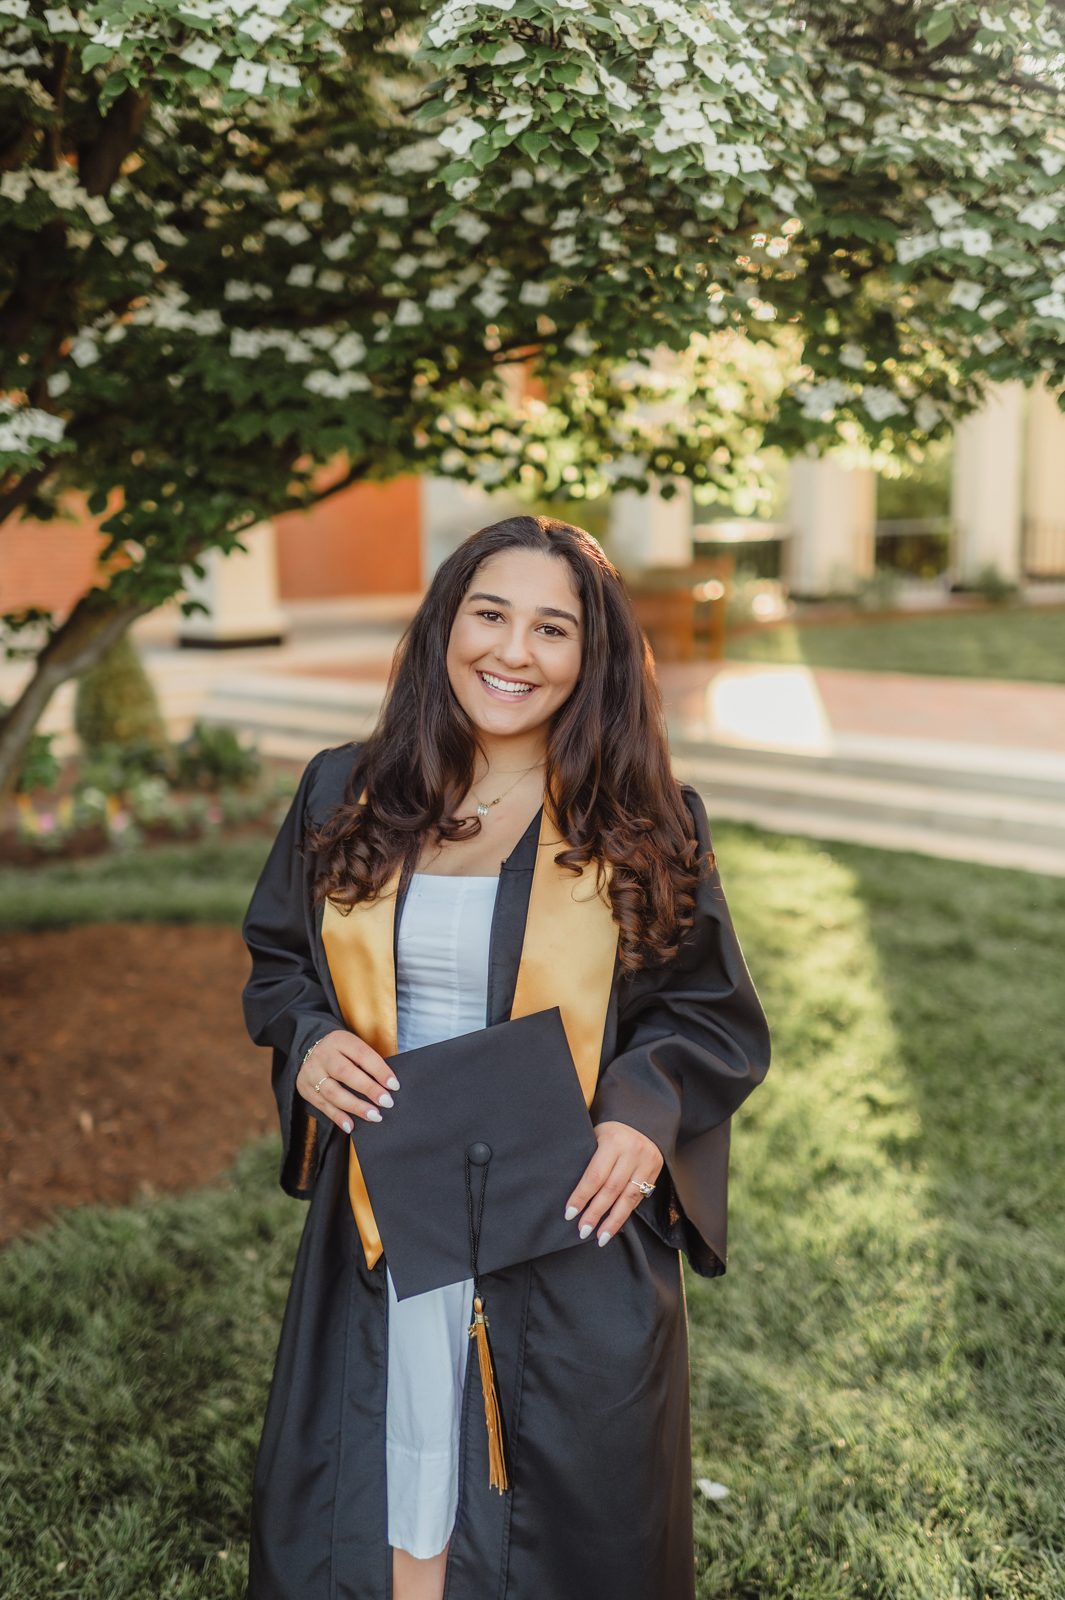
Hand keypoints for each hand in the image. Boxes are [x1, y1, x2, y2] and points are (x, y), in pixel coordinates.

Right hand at [296, 1029, 400, 1133]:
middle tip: (387, 1102)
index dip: (379, 1070)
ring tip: (374, 1116)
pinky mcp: (304, 1088)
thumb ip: (368, 1063)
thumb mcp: (354, 1048)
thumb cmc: (343, 1053)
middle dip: (368, 1089)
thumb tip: (389, 1087)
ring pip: (332, 1092)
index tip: (394, 1085)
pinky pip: (322, 1105)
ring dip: (355, 1106)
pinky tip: (351, 1125)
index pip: (362, 1054)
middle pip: (345, 1073)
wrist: (312, 1050)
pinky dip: (338, 1117)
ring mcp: (311, 1072)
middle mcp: (323, 1054)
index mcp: (339, 1040)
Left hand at [564, 1121, 664, 1247]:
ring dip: (612, 1221)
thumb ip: (589, 1161)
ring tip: (600, 1237)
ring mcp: (646, 1163)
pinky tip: (614, 1225)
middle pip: (611, 1190)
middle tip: (583, 1230)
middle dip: (595, 1213)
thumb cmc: (611, 1133)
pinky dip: (624, 1213)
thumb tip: (571, 1193)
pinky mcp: (655, 1172)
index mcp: (613, 1141)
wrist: (642, 1122)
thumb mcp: (596, 1137)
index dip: (581, 1197)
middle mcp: (632, 1152)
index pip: (594, 1175)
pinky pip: (638, 1198)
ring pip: (627, 1198)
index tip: (569, 1213)